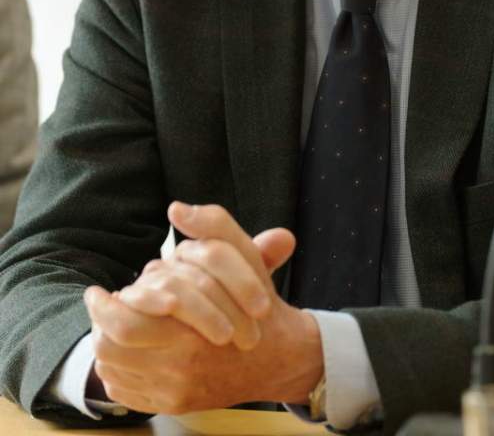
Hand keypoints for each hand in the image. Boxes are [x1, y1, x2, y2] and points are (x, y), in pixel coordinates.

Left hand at [84, 203, 323, 414]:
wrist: (277, 358)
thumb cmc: (257, 303)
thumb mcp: (245, 257)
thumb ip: (214, 226)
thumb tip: (176, 208)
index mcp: (195, 331)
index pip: (126, 325)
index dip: (104, 307)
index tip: (95, 290)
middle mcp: (183, 366)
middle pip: (114, 348)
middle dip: (98, 323)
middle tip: (96, 303)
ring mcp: (176, 390)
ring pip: (116, 368)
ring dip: (106, 343)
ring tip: (107, 323)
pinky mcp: (173, 406)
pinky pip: (127, 390)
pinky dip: (118, 369)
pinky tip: (125, 349)